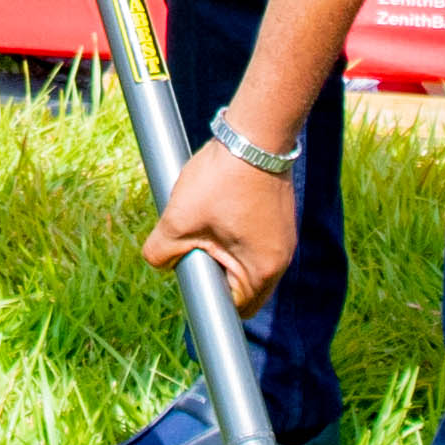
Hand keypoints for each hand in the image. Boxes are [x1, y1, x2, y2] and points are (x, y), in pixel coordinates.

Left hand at [144, 131, 300, 305]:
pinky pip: (255, 242)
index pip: (235, 309)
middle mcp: (281, 260)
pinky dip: (234, 234)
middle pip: (242, 288)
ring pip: (247, 262)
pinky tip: (220, 208)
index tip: (191, 276)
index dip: (209, 299)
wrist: (255, 134)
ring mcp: (284, 239)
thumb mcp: (179, 219)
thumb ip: (160, 252)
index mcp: (262, 271)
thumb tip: (160, 263)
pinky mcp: (281, 220)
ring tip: (205, 225)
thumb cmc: (221, 179)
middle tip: (193, 249)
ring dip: (223, 252)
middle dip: (215, 274)